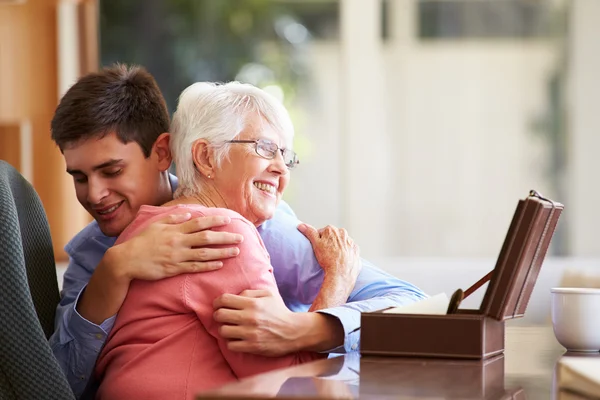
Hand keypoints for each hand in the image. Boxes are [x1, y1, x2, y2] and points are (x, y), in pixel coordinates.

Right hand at [113, 212, 242, 280]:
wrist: (127, 260)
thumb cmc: (141, 241)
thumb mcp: (156, 225)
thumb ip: (173, 218)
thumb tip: (189, 213)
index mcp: (175, 229)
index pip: (199, 223)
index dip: (215, 221)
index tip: (229, 220)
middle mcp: (179, 241)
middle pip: (207, 238)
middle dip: (226, 237)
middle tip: (241, 238)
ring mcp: (177, 256)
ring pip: (205, 254)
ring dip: (222, 252)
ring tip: (236, 252)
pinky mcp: (174, 269)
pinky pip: (195, 267)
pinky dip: (208, 266)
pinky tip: (220, 264)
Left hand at [213, 290, 297, 355]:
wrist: (294, 332)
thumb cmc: (279, 311)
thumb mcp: (268, 295)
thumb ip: (250, 292)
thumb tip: (234, 296)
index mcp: (253, 303)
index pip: (224, 300)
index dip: (217, 302)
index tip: (218, 305)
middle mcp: (249, 318)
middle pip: (220, 315)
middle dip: (218, 315)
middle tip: (223, 317)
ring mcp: (250, 333)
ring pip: (223, 331)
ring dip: (224, 329)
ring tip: (230, 328)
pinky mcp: (252, 347)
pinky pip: (230, 345)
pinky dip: (231, 342)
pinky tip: (237, 338)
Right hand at [297, 223, 360, 294]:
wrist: (340, 274)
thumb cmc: (327, 259)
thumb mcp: (315, 244)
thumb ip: (309, 232)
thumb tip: (301, 225)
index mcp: (332, 229)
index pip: (322, 232)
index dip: (319, 241)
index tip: (319, 248)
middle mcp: (343, 233)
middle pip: (333, 236)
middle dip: (329, 243)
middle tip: (325, 253)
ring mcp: (351, 242)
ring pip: (342, 243)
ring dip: (338, 248)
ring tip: (333, 258)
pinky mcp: (356, 251)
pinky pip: (350, 250)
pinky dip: (346, 253)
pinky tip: (342, 260)